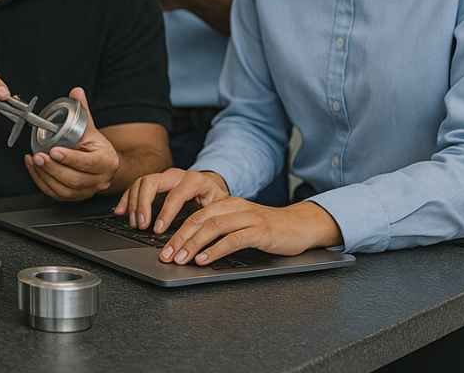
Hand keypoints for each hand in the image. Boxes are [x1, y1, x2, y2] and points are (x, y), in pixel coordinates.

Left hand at [24, 87, 117, 200]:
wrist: (102, 165)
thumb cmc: (96, 147)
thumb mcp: (90, 128)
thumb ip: (82, 111)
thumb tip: (76, 92)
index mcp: (105, 161)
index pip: (88, 162)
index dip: (70, 158)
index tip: (54, 150)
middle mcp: (99, 180)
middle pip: (75, 179)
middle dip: (54, 168)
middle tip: (39, 156)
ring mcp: (86, 191)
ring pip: (65, 190)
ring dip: (46, 176)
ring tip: (35, 160)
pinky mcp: (74, 197)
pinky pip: (56, 194)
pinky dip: (42, 182)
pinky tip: (34, 169)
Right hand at [114, 167, 229, 232]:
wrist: (213, 187)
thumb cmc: (217, 200)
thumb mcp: (221, 208)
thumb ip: (212, 218)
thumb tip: (201, 237)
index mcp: (194, 180)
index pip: (176, 194)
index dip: (165, 212)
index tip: (158, 229)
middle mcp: (176, 175)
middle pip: (152, 182)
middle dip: (143, 204)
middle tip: (141, 225)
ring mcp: (164, 176)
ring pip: (141, 183)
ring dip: (133, 203)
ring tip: (134, 223)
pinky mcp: (155, 181)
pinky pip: (136, 186)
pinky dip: (126, 199)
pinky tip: (121, 212)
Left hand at [157, 199, 342, 265]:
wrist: (300, 225)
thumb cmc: (268, 229)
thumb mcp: (239, 225)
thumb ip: (218, 231)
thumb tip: (191, 248)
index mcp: (226, 204)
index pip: (195, 216)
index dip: (176, 231)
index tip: (163, 248)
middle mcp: (234, 207)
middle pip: (199, 220)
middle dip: (179, 239)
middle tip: (165, 255)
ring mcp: (248, 218)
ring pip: (213, 228)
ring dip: (193, 244)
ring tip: (180, 259)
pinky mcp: (260, 231)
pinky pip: (233, 239)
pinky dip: (216, 250)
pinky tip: (204, 259)